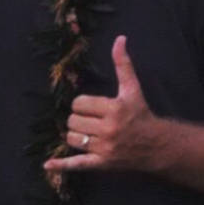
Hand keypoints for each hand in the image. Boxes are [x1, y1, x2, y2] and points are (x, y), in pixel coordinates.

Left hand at [43, 35, 163, 175]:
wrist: (155, 145)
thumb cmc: (141, 114)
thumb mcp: (132, 88)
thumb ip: (123, 64)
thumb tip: (119, 39)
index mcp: (113, 109)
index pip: (79, 104)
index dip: (83, 104)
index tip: (94, 108)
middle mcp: (108, 129)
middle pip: (72, 121)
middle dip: (79, 120)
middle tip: (92, 121)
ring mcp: (104, 148)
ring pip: (72, 139)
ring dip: (76, 136)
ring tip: (89, 134)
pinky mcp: (101, 163)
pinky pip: (77, 164)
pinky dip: (61, 165)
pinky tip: (47, 164)